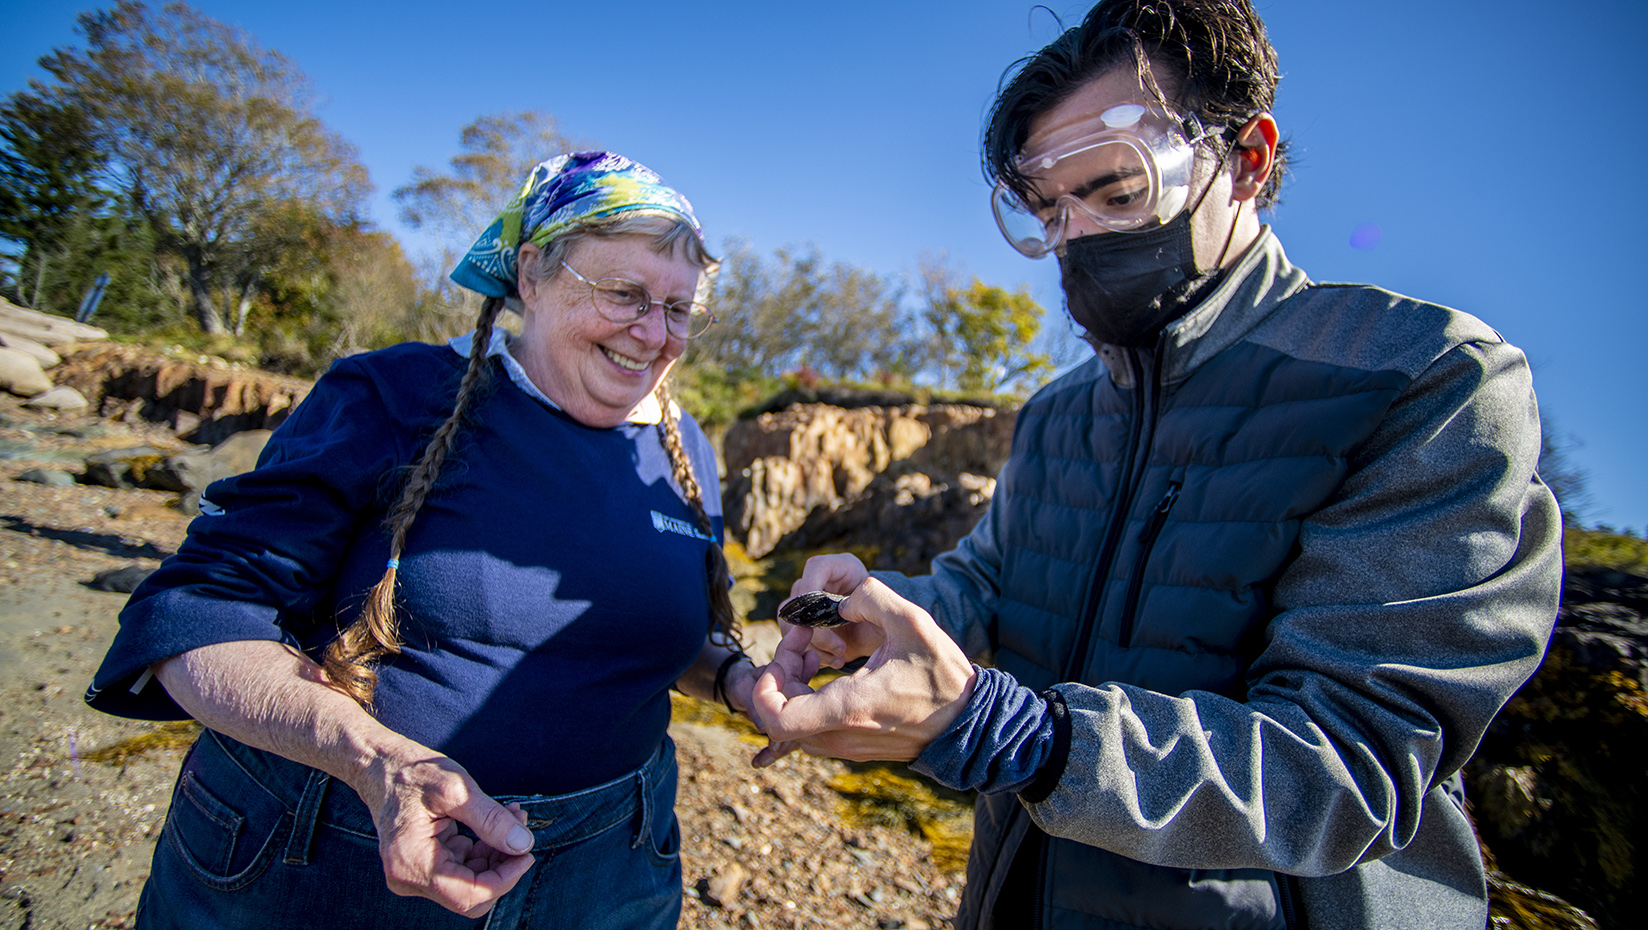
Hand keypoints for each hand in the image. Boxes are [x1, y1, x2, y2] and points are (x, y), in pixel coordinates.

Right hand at [357, 750, 536, 916]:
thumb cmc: (412, 772)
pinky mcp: (424, 867)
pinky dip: (484, 850)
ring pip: (470, 883)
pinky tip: (497, 823)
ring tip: (513, 817)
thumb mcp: (456, 788)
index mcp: (411, 863)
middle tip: (522, 831)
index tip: (527, 853)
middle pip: (470, 895)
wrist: (380, 766)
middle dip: (503, 867)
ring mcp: (414, 875)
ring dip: (497, 856)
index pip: (467, 895)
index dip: (504, 880)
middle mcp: (409, 878)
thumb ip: (490, 819)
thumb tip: (523, 844)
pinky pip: (462, 870)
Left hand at [751, 578, 977, 766]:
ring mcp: (845, 746)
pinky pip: (812, 728)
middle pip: (777, 715)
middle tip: (804, 640)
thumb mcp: (913, 621)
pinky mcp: (853, 748)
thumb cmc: (943, 676)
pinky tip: (833, 673)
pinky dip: (809, 700)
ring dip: (794, 687)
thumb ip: (871, 597)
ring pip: (793, 723)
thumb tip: (840, 599)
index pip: (775, 718)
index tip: (791, 650)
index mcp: (847, 708)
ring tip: (817, 655)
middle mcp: (839, 735)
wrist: (969, 723)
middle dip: (781, 671)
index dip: (765, 685)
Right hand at [780, 553, 882, 668]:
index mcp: (839, 566)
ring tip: (840, 658)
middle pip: (798, 600)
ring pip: (790, 622)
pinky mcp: (801, 622)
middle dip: (818, 632)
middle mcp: (817, 579)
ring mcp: (806, 600)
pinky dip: (812, 653)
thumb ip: (868, 601)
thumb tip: (841, 609)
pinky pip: (792, 638)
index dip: (815, 595)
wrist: (883, 634)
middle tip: (842, 650)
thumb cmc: (887, 619)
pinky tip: (834, 661)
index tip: (833, 623)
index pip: (815, 568)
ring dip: (813, 646)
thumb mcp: (884, 609)